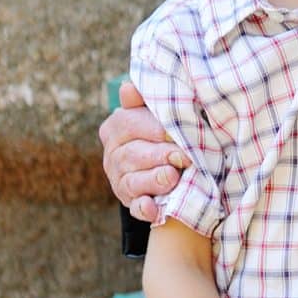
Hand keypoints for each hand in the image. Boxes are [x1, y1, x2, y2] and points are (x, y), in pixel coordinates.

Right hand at [99, 81, 186, 221]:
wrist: (173, 162)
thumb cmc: (166, 129)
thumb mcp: (157, 110)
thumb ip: (144, 99)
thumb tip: (128, 87)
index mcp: (116, 128)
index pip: (128, 123)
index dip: (153, 128)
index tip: (173, 132)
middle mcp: (113, 156)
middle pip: (131, 154)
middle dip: (159, 155)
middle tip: (183, 157)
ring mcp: (120, 181)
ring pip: (132, 181)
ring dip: (153, 181)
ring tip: (173, 178)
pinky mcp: (132, 202)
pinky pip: (136, 208)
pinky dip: (145, 209)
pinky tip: (156, 210)